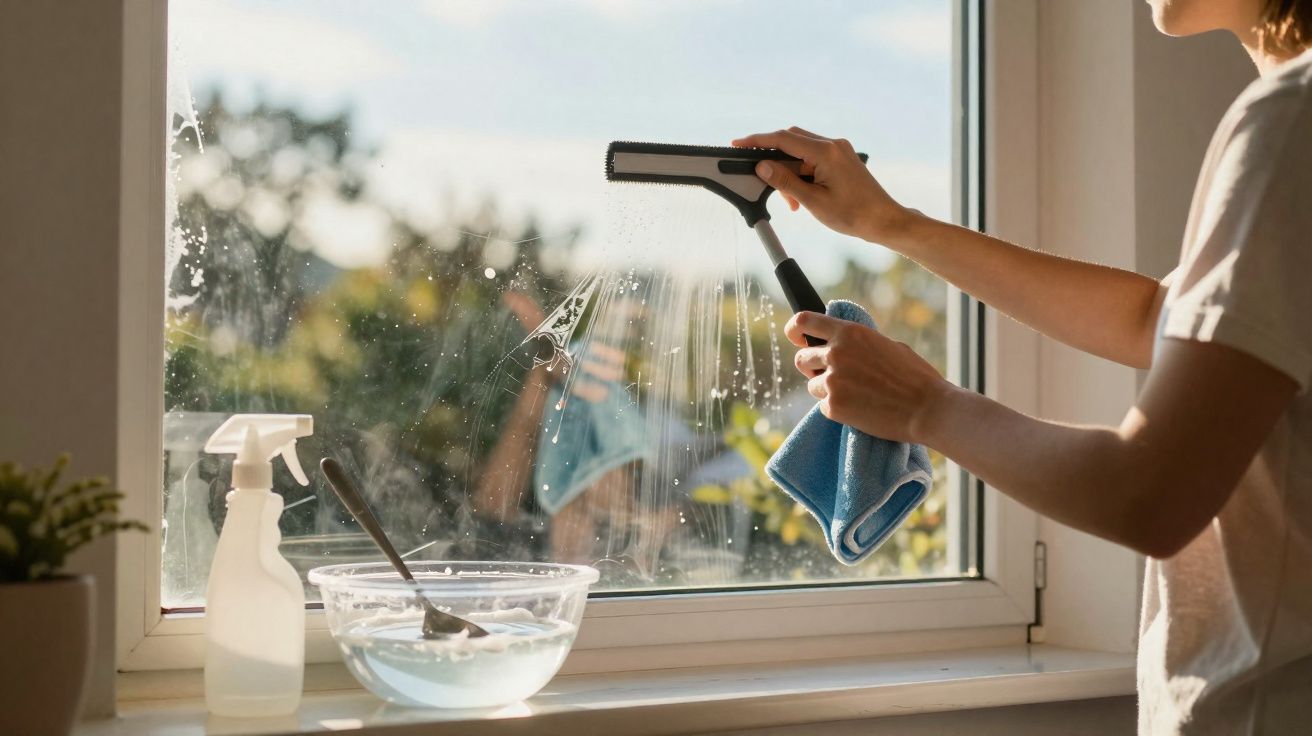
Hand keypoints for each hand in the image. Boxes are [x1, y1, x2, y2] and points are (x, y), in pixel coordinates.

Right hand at [732, 127, 913, 244]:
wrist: (883, 220)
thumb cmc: (854, 215)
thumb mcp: (813, 201)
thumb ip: (786, 181)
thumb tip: (763, 166)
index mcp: (826, 152)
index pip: (783, 139)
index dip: (757, 141)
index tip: (738, 144)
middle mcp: (833, 145)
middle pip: (790, 140)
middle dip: (773, 160)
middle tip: (761, 180)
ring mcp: (838, 150)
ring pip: (800, 151)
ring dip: (788, 171)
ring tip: (790, 200)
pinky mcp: (841, 158)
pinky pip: (812, 158)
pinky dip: (801, 173)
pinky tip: (800, 195)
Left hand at [785, 310, 951, 442]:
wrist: (928, 408)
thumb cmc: (915, 376)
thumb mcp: (887, 345)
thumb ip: (859, 344)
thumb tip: (842, 345)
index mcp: (849, 333)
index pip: (804, 321)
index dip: (794, 329)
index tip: (796, 337)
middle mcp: (836, 353)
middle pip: (802, 358)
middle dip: (811, 367)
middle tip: (828, 375)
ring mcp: (832, 381)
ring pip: (812, 385)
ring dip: (827, 390)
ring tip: (857, 395)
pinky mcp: (833, 406)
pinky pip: (824, 406)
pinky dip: (838, 409)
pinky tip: (861, 409)